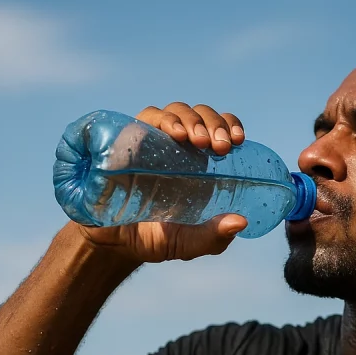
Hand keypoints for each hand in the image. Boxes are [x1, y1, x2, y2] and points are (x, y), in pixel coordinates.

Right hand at [75, 103, 248, 262]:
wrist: (115, 242)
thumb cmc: (157, 239)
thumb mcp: (189, 243)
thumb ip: (214, 237)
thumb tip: (241, 222)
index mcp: (200, 163)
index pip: (219, 130)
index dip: (230, 126)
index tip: (237, 141)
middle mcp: (179, 146)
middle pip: (201, 116)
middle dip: (214, 123)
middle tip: (220, 146)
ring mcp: (154, 140)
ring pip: (176, 111)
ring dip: (191, 119)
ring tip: (198, 141)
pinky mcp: (130, 140)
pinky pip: (147, 118)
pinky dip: (164, 120)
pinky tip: (175, 134)